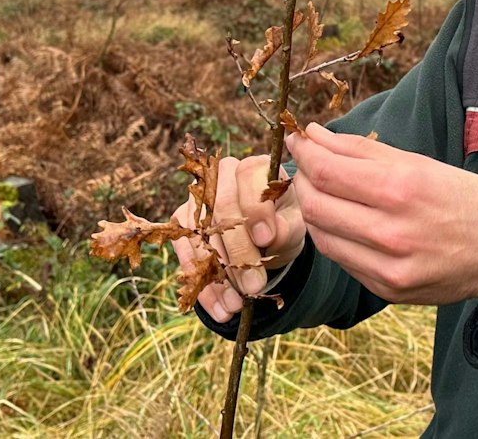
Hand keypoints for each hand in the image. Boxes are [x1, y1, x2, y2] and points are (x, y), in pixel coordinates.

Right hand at [171, 153, 304, 321]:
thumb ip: (288, 227)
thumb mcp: (295, 225)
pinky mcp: (182, 223)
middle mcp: (220, 176)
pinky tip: (219, 308)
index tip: (266, 238)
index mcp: (253, 168)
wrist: (266, 238)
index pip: (249, 177)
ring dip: (218, 276)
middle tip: (254, 286)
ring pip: (201, 236)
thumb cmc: (283, 223)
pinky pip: (186, 254)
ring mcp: (197, 199)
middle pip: (221, 210)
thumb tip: (274, 234)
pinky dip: (203, 286)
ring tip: (236, 305)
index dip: (256, 209)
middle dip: (238, 253)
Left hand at [286, 122, 477, 318]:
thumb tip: (315, 136)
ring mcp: (387, 268)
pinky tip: (343, 219)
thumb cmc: (468, 199)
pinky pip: (342, 259)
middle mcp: (391, 233)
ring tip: (322, 190)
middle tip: (306, 163)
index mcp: (403, 190)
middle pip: (316, 205)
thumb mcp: (422, 164)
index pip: (327, 171)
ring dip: (314, 208)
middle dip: (303, 179)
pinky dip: (334, 235)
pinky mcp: (386, 290)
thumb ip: (364, 151)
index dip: (304, 152)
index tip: (298, 138)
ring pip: (321, 235)